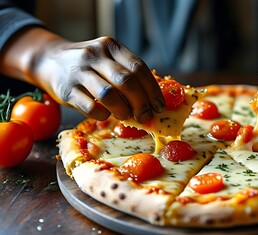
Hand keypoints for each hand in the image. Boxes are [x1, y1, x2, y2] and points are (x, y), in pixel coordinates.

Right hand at [34, 35, 164, 122]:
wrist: (49, 61)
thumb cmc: (90, 66)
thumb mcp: (108, 59)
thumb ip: (127, 73)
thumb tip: (153, 101)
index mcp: (111, 46)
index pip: (138, 67)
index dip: (152, 89)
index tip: (159, 106)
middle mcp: (95, 55)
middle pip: (126, 81)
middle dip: (141, 103)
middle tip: (146, 116)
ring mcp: (79, 72)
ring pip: (109, 95)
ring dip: (123, 110)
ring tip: (127, 116)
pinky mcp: (66, 90)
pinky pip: (90, 107)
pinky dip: (103, 115)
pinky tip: (106, 115)